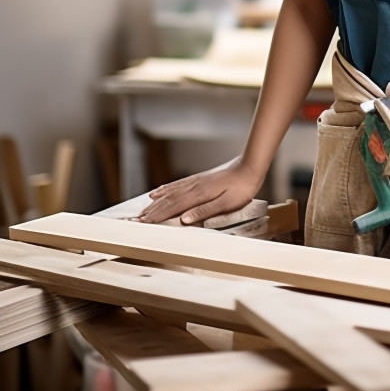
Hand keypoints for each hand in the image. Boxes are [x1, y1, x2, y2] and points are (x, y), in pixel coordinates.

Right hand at [137, 159, 262, 224]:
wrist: (250, 166)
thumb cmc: (242, 187)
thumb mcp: (227, 203)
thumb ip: (205, 211)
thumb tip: (184, 219)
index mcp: (200, 195)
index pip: (174, 207)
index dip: (158, 216)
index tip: (143, 224)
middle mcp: (194, 187)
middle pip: (168, 200)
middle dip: (152, 211)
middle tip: (137, 222)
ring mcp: (195, 181)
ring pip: (171, 193)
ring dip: (156, 202)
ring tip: (143, 210)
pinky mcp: (199, 179)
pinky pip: (177, 185)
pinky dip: (165, 189)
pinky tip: (157, 192)